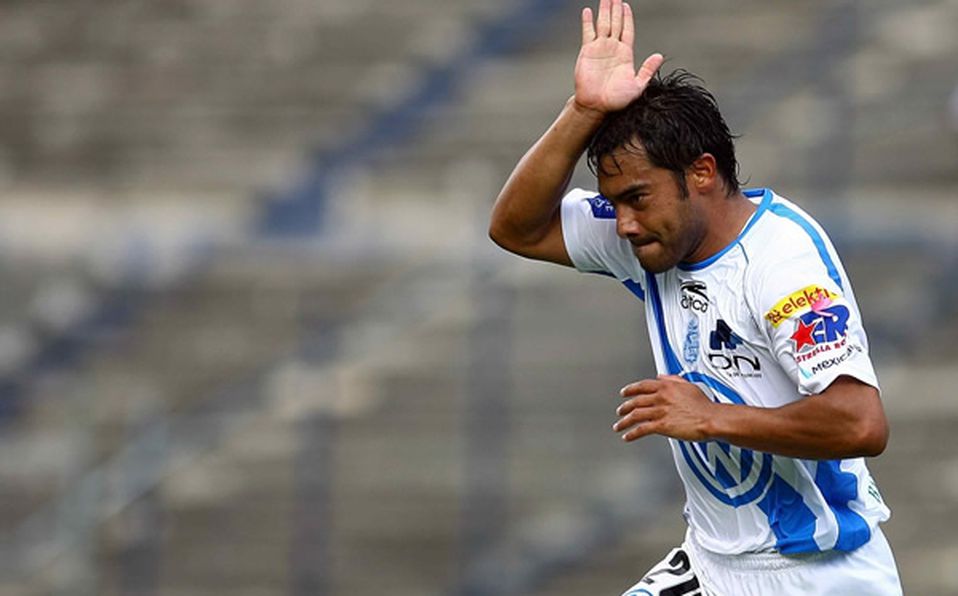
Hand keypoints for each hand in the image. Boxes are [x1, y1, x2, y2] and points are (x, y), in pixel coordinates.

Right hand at [574, 0, 663, 114]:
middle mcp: (613, 48)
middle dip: (615, 9)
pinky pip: (588, 33)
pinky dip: (587, 22)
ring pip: (603, 24)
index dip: (627, 17)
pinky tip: (588, 11)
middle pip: (616, 23)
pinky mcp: (587, 51)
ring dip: (604, 10)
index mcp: (625, 54)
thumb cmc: (617, 99)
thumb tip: (659, 56)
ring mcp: (599, 48)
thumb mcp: (638, 85)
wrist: (597, 105)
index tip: (626, 5)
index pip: (627, 30)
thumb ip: (647, 70)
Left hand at [613, 375, 715, 441]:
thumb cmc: (704, 405)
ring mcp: (660, 411)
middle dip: (624, 407)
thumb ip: (673, 379)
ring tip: (619, 426)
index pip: (642, 386)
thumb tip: (661, 376)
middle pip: (636, 401)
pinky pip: (641, 429)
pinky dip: (632, 434)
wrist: (711, 419)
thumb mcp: (688, 385)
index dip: (630, 389)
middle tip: (620, 411)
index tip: (624, 393)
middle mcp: (660, 397)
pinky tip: (628, 437)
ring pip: (635, 415)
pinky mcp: (661, 425)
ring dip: (624, 422)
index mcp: (666, 386)